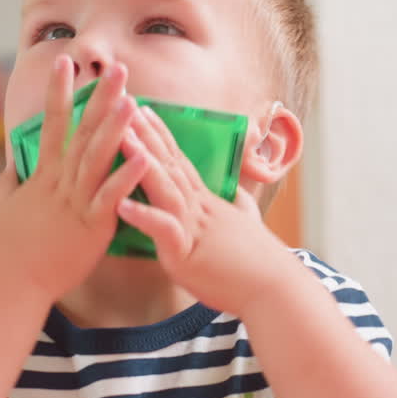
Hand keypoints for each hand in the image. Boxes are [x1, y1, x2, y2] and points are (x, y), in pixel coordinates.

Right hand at [0, 56, 149, 302]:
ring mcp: (76, 202)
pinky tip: (145, 157)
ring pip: (97, 158)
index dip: (59, 91)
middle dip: (99, 98)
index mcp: (44, 176)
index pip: (53, 124)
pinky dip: (128, 176)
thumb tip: (13, 163)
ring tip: (132, 100)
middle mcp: (61, 182)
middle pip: (82, 132)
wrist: (9, 282)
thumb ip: (12, 180)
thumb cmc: (7, 247)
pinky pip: (112, 197)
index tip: (65, 62)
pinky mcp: (91, 226)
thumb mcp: (4, 205)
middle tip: (117, 68)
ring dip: (115, 127)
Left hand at [115, 106, 288, 315]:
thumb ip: (238, 207)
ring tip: (120, 139)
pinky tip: (122, 204)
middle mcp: (198, 209)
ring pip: (165, 188)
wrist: (276, 290)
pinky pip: (164, 231)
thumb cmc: (260, 263)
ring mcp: (193, 229)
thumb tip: (238, 195)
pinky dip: (144, 216)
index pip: (180, 162)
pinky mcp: (188, 255)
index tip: (144, 111)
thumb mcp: (247, 225)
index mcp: (206, 204)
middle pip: (169, 165)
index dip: (161, 136)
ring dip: (141, 162)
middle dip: (145, 135)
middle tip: (123, 107)